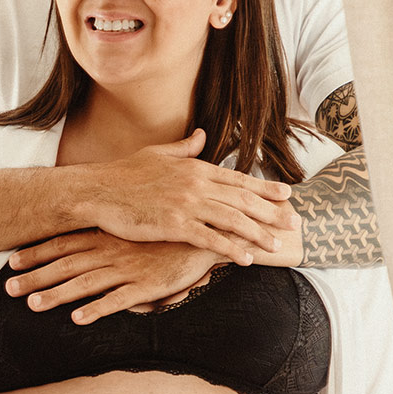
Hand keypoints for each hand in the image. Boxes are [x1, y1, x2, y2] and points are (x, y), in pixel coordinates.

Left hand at [7, 234, 221, 319]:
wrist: (206, 234)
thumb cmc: (168, 231)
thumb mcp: (136, 225)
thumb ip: (111, 231)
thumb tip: (88, 237)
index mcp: (107, 236)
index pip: (64, 243)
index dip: (37, 252)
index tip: (12, 261)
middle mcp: (111, 251)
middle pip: (66, 264)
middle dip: (35, 276)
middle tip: (8, 288)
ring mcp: (128, 269)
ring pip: (86, 282)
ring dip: (57, 294)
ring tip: (33, 305)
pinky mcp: (147, 286)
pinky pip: (118, 299)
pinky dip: (97, 308)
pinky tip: (78, 319)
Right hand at [84, 130, 298, 262]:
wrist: (97, 190)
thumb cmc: (123, 174)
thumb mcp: (157, 154)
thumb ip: (184, 148)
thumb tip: (202, 135)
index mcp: (194, 167)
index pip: (238, 179)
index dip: (265, 188)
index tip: (287, 195)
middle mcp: (196, 183)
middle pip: (243, 200)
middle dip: (272, 213)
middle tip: (295, 224)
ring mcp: (186, 204)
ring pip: (233, 220)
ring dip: (259, 234)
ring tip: (278, 246)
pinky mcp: (174, 225)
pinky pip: (210, 239)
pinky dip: (231, 249)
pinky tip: (246, 259)